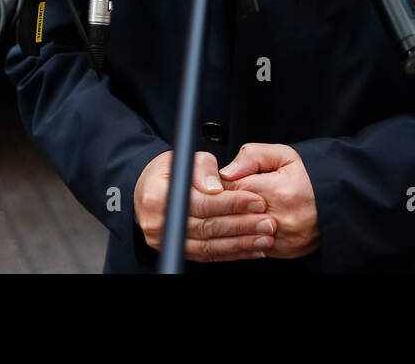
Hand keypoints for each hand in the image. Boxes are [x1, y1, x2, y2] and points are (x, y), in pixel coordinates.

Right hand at [134, 150, 276, 262]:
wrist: (148, 190)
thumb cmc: (168, 171)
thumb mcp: (184, 158)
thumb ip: (203, 168)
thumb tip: (217, 187)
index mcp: (157, 196)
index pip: (200, 203)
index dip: (231, 203)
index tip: (256, 200)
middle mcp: (158, 223)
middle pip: (206, 228)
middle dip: (241, 225)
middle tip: (267, 222)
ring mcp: (167, 241)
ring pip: (209, 246)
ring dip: (241, 244)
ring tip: (264, 237)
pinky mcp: (178, 250)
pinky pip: (208, 255)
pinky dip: (232, 253)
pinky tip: (252, 248)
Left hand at [220, 144, 318, 258]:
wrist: (338, 201)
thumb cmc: (309, 176)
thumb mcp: (284, 155)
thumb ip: (252, 157)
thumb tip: (226, 172)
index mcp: (276, 191)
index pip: (230, 190)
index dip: (226, 185)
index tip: (232, 182)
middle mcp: (278, 218)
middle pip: (232, 215)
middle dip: (228, 204)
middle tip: (235, 196)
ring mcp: (280, 238)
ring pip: (241, 233)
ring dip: (238, 221)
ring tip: (246, 209)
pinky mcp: (283, 251)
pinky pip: (254, 245)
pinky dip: (251, 234)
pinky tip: (257, 222)